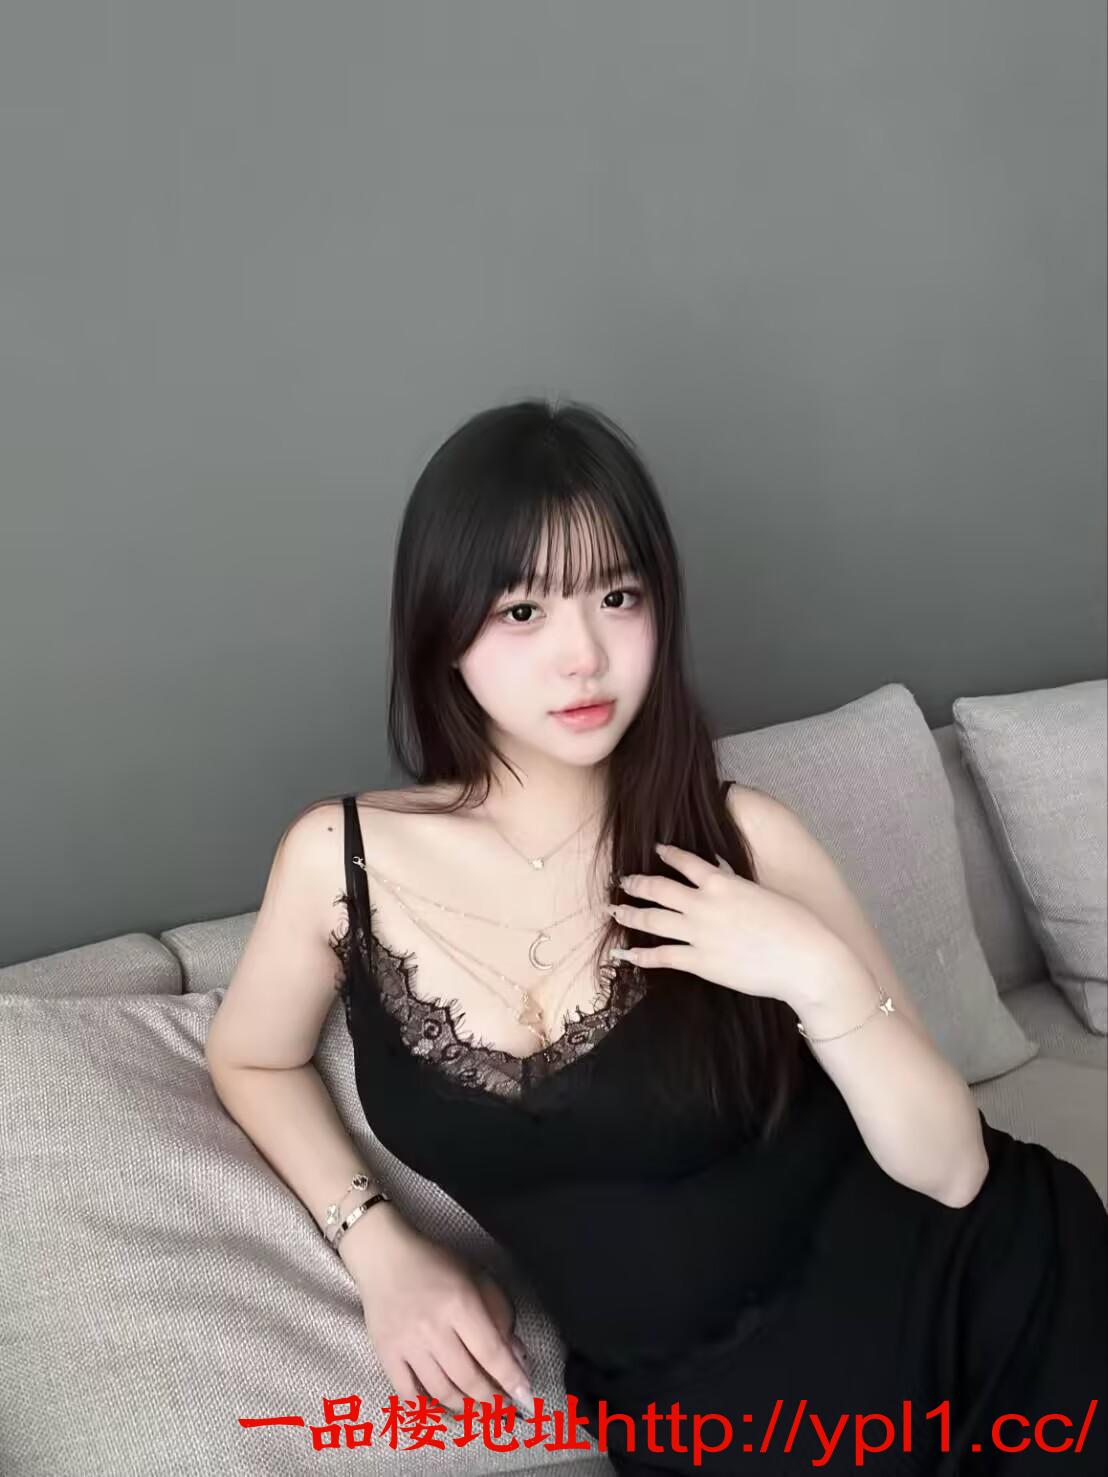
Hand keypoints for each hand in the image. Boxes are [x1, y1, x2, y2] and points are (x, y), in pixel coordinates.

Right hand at [357, 1218, 534, 1419]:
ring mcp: (407, 1344)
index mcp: (460, 1304)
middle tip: (503, 1408)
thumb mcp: (476, 1276)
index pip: (491, 1352)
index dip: (510, 1378)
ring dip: (464, 1406)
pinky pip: (407, 1393)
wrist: (384, 1257)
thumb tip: (516, 1355)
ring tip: (477, 1410)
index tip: (525, 1396)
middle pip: (467, 1378)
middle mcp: (433, 1328)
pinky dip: (425, 1409)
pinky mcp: (386, 1354)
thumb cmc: (435, 1264)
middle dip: (490, 1399)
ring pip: (440, 1390)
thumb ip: (499, 1312)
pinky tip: (440, 1412)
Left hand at [609, 841, 840, 1003]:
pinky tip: (625, 953)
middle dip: (637, 883)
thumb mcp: (762, 892)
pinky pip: (661, 956)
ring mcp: (698, 934)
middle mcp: (703, 904)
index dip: (667, 854)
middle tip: (623, 880)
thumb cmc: (795, 924)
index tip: (656, 850)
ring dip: (630, 913)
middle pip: (658, 889)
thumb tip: (725, 881)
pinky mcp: (699, 962)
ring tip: (615, 909)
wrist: (803, 959)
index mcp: (722, 882)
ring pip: (652, 919)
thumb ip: (736, 886)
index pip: (685, 861)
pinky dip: (640, 954)